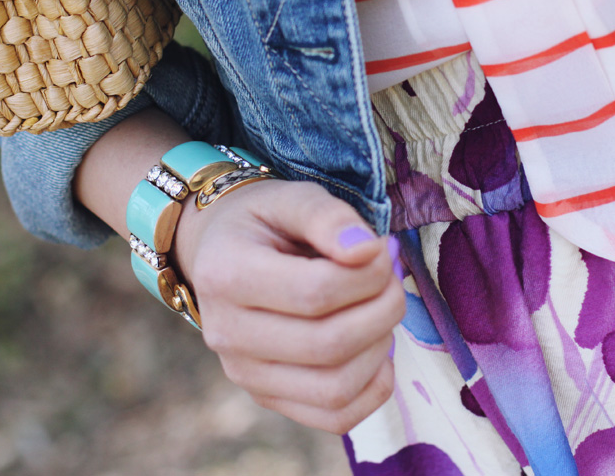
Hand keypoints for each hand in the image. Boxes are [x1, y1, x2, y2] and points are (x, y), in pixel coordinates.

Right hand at [174, 179, 404, 433]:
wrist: (222, 250)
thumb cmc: (264, 220)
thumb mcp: (291, 197)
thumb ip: (328, 216)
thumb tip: (367, 250)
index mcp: (226, 275)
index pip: (316, 292)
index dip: (368, 274)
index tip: (382, 248)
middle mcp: (226, 333)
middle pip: (329, 345)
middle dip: (382, 309)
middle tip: (392, 277)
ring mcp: (244, 373)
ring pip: (334, 389)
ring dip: (380, 348)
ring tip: (382, 307)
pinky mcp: (267, 397)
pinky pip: (334, 416)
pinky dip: (372, 388)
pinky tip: (376, 347)